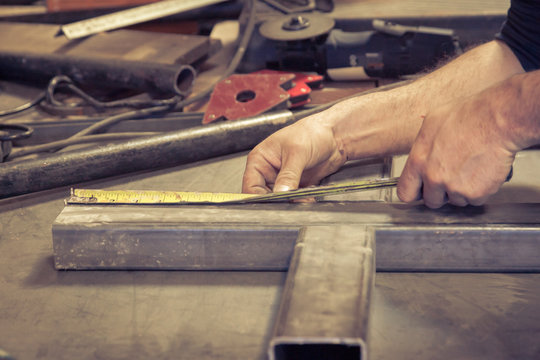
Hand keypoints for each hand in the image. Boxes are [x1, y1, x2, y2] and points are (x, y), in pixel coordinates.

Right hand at [242, 113, 346, 193]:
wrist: (334, 135)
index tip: (271, 203)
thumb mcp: (297, 153)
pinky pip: (294, 199)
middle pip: (264, 195)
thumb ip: (288, 175)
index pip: (251, 185)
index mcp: (260, 160)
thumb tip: (280, 192)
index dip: (258, 196)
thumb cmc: (311, 133)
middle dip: (277, 201)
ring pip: (280, 199)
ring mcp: (283, 179)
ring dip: (290, 203)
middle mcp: (269, 171)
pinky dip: (300, 202)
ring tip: (301, 200)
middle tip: (289, 203)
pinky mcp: (296, 185)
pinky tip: (307, 198)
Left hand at [397, 91, 516, 207]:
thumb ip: (423, 144)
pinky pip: (475, 200)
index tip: (420, 191)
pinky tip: (482, 172)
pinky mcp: (475, 193)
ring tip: (470, 168)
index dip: (414, 193)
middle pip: (431, 201)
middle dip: (440, 193)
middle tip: (452, 177)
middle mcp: (434, 177)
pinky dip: (481, 190)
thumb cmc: (469, 116)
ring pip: (455, 200)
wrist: (497, 120)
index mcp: (419, 161)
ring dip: (462, 190)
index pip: (405, 192)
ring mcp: (454, 187)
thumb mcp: (433, 122)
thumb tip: (422, 151)